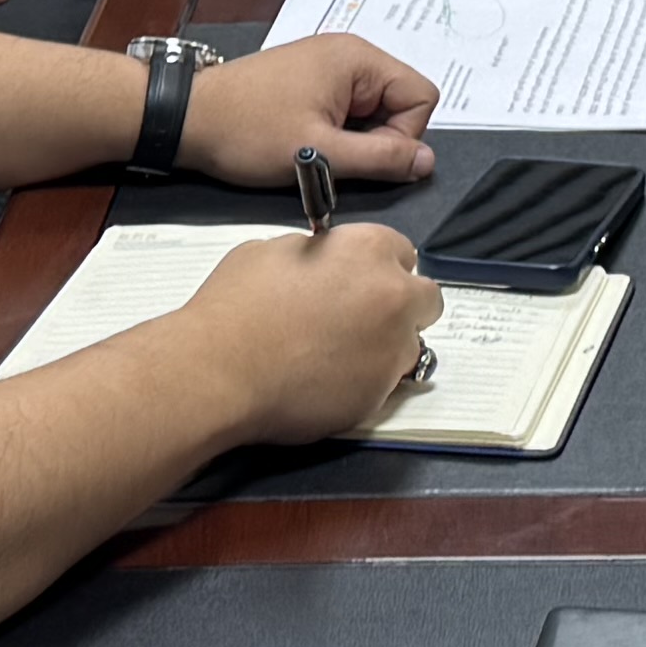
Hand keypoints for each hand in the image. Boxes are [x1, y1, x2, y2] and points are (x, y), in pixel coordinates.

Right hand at [160, 223, 437, 444]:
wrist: (219, 372)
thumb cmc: (236, 305)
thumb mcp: (271, 251)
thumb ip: (315, 255)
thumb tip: (322, 265)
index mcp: (369, 250)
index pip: (404, 252)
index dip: (380, 267)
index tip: (362, 280)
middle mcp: (393, 297)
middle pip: (426, 299)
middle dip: (401, 306)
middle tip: (361, 318)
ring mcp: (391, 350)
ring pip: (408, 346)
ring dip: (384, 347)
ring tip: (336, 357)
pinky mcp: (379, 396)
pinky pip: (383, 385)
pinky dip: (362, 383)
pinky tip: (325, 382)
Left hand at [181, 32, 441, 190]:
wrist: (187, 120)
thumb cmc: (244, 131)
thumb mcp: (321, 154)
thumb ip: (382, 159)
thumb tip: (426, 162)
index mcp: (357, 58)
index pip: (420, 96)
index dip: (403, 137)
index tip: (365, 157)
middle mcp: (347, 53)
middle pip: (399, 102)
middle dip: (377, 138)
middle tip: (336, 156)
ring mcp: (327, 64)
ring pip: (372, 110)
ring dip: (354, 138)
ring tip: (315, 148)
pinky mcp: (310, 79)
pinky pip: (347, 109)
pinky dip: (336, 131)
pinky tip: (306, 141)